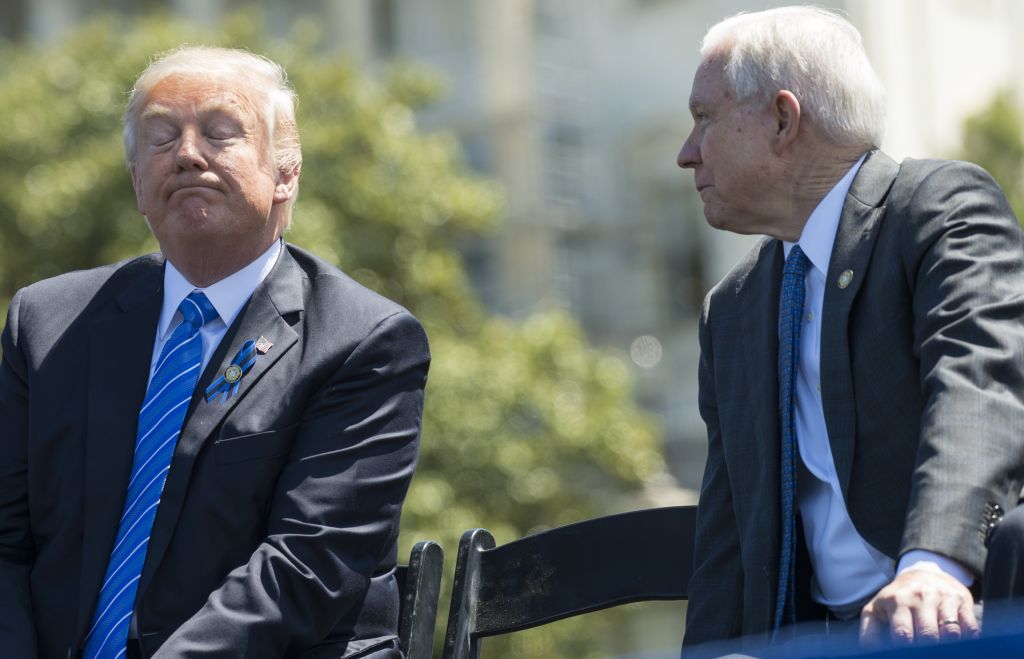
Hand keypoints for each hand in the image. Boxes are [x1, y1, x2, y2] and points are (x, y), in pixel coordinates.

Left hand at [859, 569, 978, 646]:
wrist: (923, 572)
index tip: (906, 654)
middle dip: (927, 650)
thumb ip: (869, 632)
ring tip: (940, 647)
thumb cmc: (896, 599)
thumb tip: (871, 652)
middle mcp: (920, 597)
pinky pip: (971, 628)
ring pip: (951, 633)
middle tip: (925, 652)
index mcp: (896, 601)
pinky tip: (957, 643)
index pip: (903, 634)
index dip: (906, 650)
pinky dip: (967, 640)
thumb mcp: (876, 609)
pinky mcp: (962, 600)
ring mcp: (942, 598)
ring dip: (947, 646)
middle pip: (928, 635)